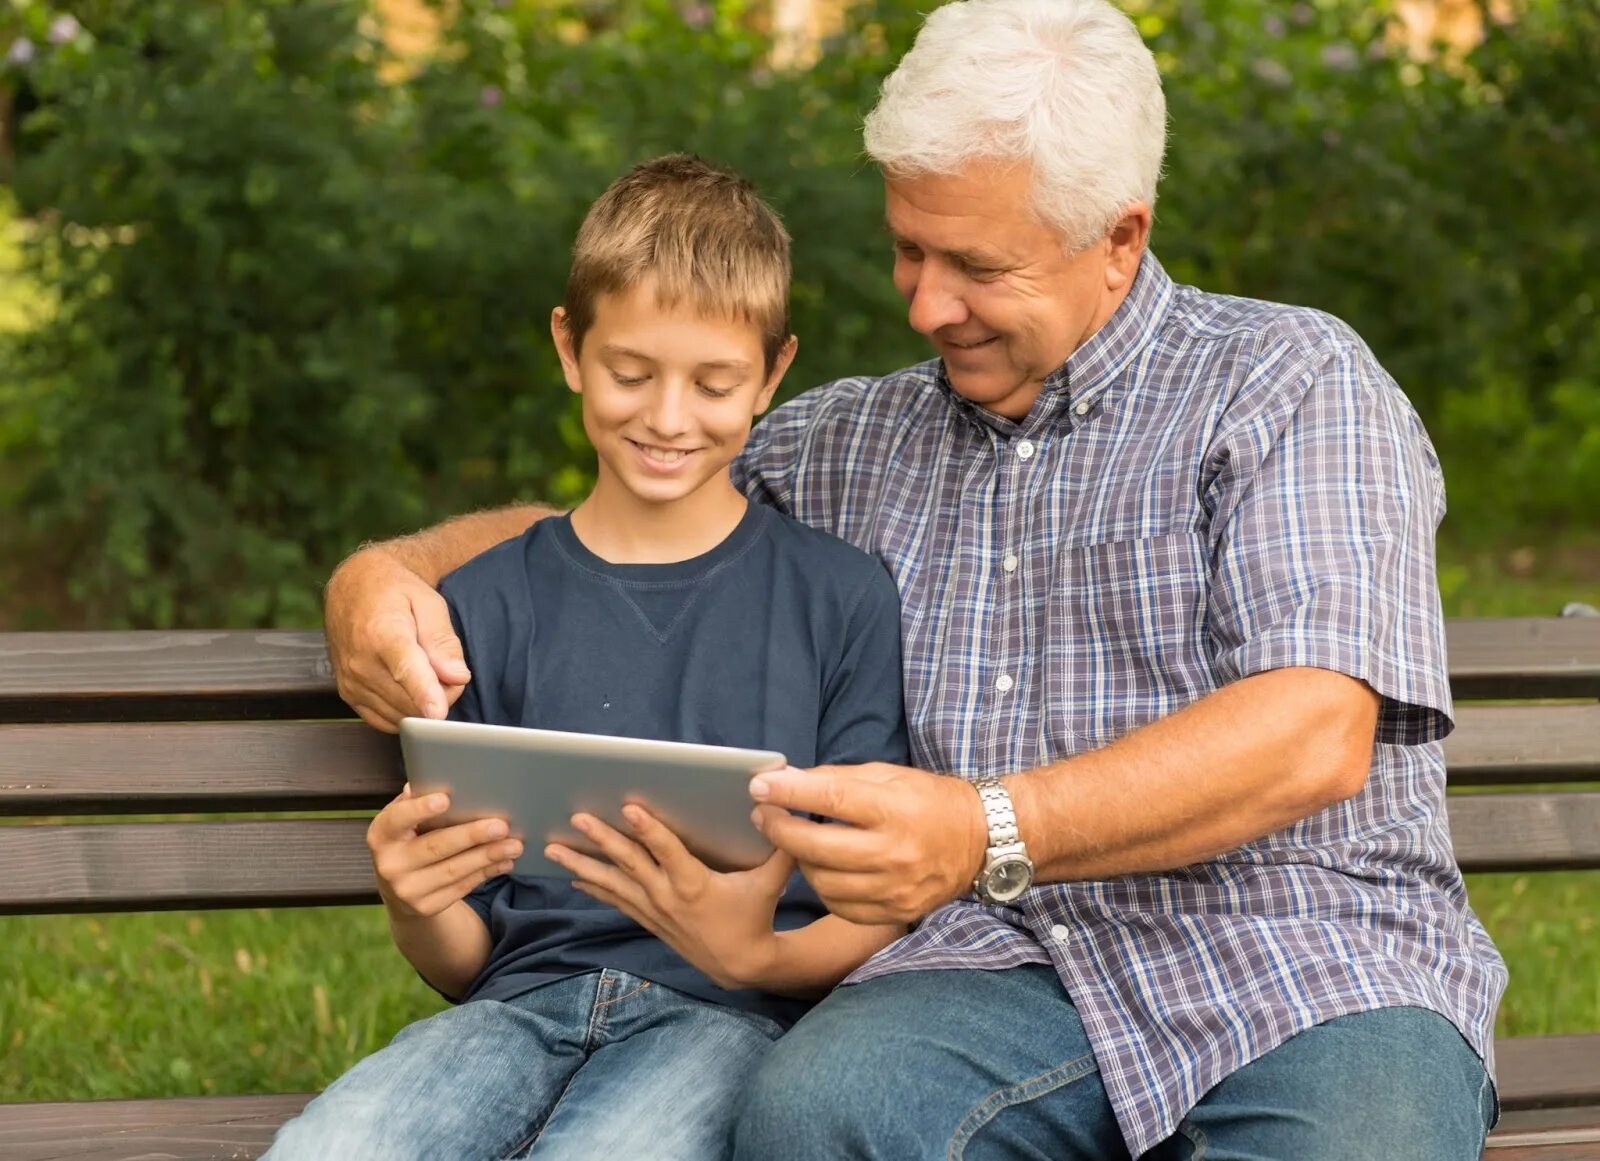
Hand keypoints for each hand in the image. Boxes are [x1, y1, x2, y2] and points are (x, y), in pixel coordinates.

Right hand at [324, 547, 470, 731]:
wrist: (353, 589)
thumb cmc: (393, 593)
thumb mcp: (428, 602)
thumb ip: (442, 640)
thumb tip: (457, 675)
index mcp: (382, 633)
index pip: (405, 669)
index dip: (424, 693)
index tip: (438, 713)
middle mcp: (361, 662)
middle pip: (410, 700)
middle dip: (442, 694)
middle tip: (450, 670)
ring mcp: (352, 682)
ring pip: (401, 715)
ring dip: (424, 705)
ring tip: (429, 673)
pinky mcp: (349, 695)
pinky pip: (385, 720)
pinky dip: (406, 712)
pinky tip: (412, 689)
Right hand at [367, 785, 523, 918]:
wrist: (399, 890)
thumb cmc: (408, 841)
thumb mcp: (404, 823)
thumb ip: (415, 804)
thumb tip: (429, 782)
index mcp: (381, 836)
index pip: (397, 819)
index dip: (420, 809)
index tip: (446, 799)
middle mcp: (390, 865)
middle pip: (435, 847)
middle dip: (471, 835)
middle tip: (500, 825)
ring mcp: (408, 890)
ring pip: (454, 871)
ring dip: (488, 856)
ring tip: (514, 845)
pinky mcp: (427, 907)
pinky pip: (462, 887)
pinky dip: (486, 872)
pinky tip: (504, 861)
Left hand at [545, 805, 795, 990]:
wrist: (741, 964)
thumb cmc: (755, 917)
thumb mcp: (771, 883)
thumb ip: (780, 848)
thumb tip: (784, 811)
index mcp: (695, 884)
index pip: (667, 851)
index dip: (649, 830)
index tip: (628, 808)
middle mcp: (667, 896)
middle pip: (629, 864)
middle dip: (601, 840)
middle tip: (577, 818)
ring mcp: (654, 910)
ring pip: (612, 883)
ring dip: (581, 865)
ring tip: (552, 849)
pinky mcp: (649, 920)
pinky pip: (615, 900)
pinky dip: (594, 887)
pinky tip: (574, 876)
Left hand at [747, 763, 986, 924]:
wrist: (980, 840)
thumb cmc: (929, 800)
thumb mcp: (888, 775)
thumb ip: (837, 779)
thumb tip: (785, 781)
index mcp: (893, 808)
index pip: (830, 798)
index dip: (789, 792)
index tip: (759, 787)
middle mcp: (895, 851)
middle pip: (818, 847)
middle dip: (780, 829)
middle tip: (762, 815)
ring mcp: (896, 887)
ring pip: (824, 882)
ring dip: (801, 861)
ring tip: (797, 843)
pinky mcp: (897, 912)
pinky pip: (842, 907)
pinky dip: (825, 888)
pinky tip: (824, 870)